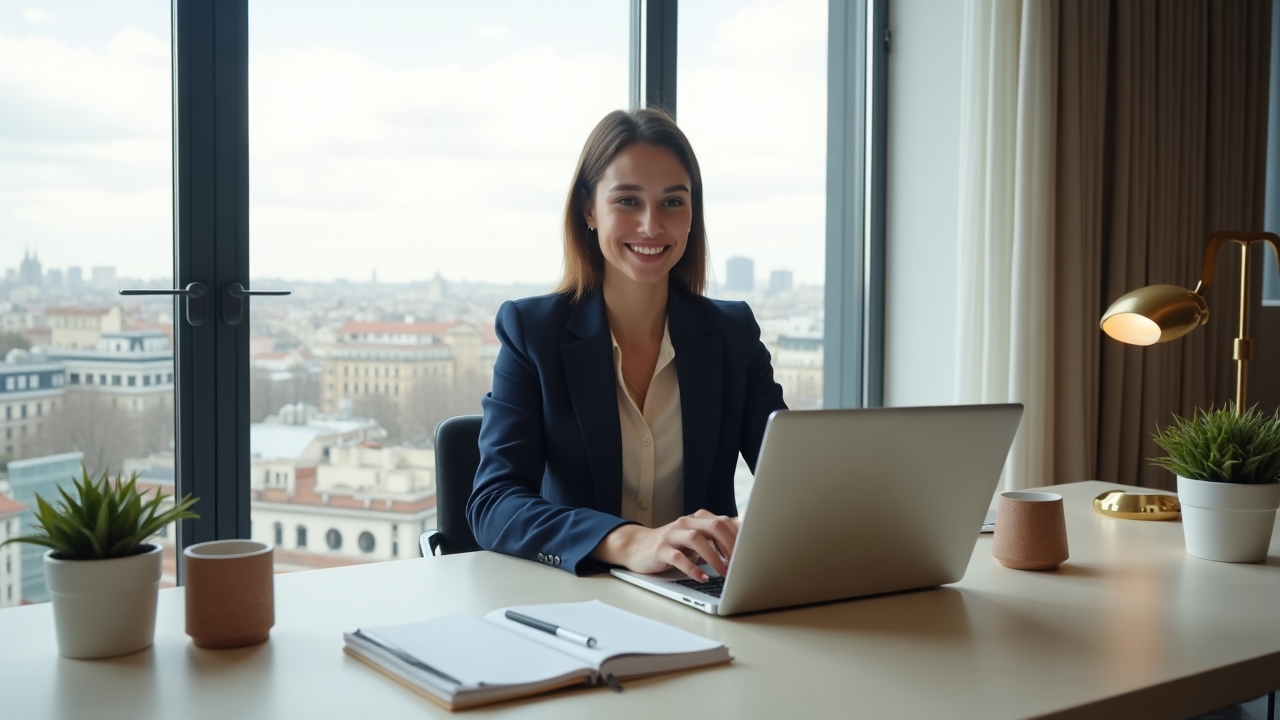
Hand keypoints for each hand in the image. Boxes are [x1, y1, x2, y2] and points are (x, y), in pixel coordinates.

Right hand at [592, 510, 738, 581]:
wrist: (636, 547)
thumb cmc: (671, 545)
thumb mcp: (694, 539)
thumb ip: (713, 539)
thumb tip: (743, 545)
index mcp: (696, 519)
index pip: (723, 521)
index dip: (737, 537)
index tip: (747, 554)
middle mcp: (684, 523)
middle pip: (713, 525)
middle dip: (729, 545)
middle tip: (737, 563)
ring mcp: (671, 535)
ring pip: (696, 538)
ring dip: (713, 557)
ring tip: (723, 572)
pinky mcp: (660, 549)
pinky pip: (678, 557)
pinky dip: (693, 569)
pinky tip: (702, 578)